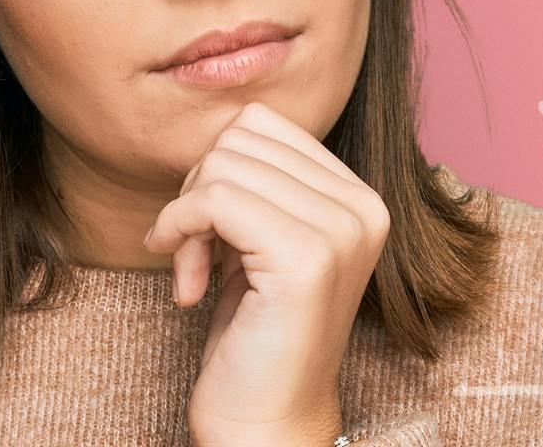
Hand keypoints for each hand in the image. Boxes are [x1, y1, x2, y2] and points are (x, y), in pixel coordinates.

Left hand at [142, 102, 390, 446]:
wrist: (267, 422)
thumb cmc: (255, 335)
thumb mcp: (262, 242)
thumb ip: (259, 182)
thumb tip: (220, 129)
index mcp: (360, 199)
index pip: (263, 124)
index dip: (216, 171)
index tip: (207, 233)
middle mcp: (364, 208)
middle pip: (241, 137)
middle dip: (198, 189)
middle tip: (194, 254)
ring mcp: (341, 231)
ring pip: (224, 164)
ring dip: (186, 217)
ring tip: (194, 273)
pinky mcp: (307, 258)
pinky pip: (215, 200)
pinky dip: (178, 231)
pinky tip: (187, 286)